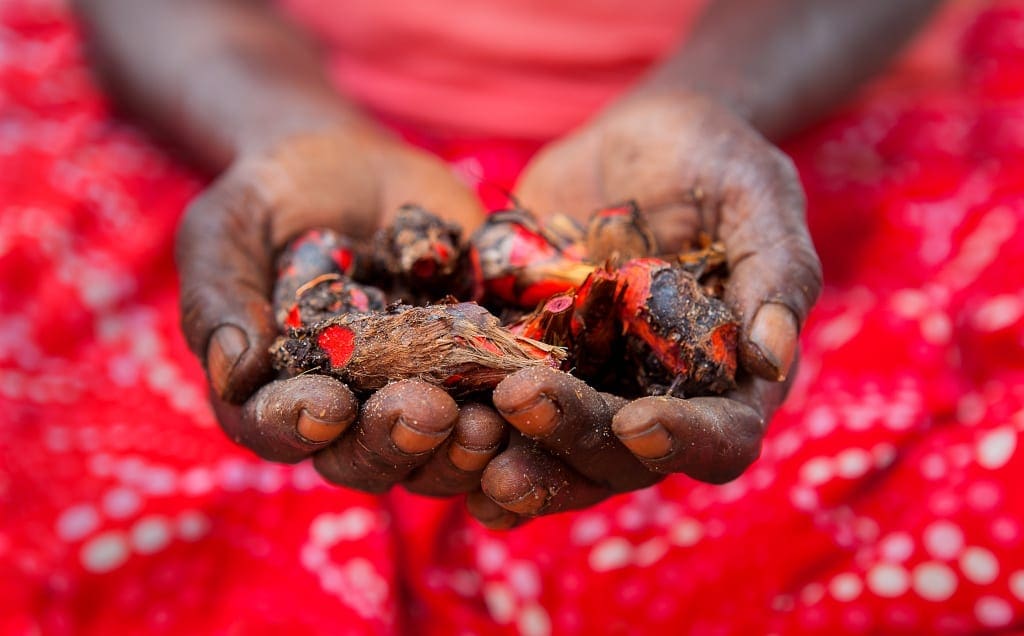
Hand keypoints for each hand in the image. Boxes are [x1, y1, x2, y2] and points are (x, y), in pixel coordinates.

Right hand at [177, 127, 504, 494]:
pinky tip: (535, 398)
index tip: (327, 405)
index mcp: (277, 395)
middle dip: (395, 441)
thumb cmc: (271, 199)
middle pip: (366, 457)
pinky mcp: (474, 372)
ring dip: (462, 450)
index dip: (301, 426)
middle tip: (427, 412)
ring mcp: (416, 398)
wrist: (352, 165)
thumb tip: (232, 373)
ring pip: (437, 454)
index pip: (280, 430)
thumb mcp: (225, 231)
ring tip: (486, 423)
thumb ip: (218, 299)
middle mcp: (349, 414)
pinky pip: (497, 410)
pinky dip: (516, 416)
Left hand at [470, 93, 821, 525]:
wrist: (632, 140)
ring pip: (559, 453)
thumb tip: (773, 357)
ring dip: (518, 458)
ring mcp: (592, 388)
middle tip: (519, 399)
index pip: (721, 437)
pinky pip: (505, 415)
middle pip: (624, 457)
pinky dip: (475, 432)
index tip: (635, 422)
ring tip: (469, 441)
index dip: (682, 442)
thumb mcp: (755, 192)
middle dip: (574, 438)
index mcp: (726, 375)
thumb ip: (777, 268)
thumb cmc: (711, 159)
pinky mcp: (534, 364)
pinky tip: (438, 429)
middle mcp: (657, 398)